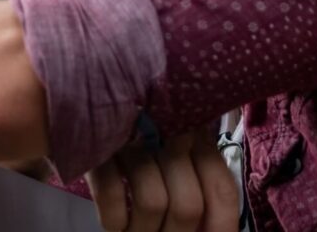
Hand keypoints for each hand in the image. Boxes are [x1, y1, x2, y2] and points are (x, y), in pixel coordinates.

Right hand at [84, 129, 238, 231]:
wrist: (94, 98)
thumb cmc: (141, 134)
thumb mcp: (176, 151)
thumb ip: (197, 182)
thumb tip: (208, 228)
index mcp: (198, 137)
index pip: (221, 191)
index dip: (220, 227)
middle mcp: (170, 133)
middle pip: (187, 206)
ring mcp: (131, 136)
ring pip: (152, 203)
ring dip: (141, 231)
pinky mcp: (98, 142)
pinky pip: (112, 194)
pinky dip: (114, 220)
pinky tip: (114, 223)